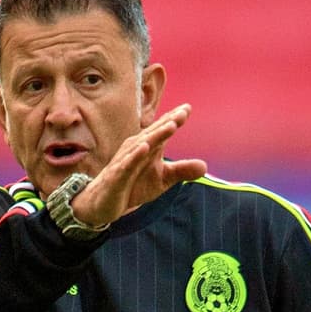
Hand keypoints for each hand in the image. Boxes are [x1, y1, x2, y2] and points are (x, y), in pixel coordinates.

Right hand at [70, 104, 207, 225]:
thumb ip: (182, 171)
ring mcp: (125, 161)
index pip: (161, 130)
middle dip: (168, 122)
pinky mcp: (117, 175)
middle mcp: (135, 149)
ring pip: (142, 145)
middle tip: (183, 111)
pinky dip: (136, 155)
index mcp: (147, 147)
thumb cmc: (133, 185)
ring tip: (171, 125)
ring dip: (156, 135)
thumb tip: (205, 166)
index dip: (174, 119)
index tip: (188, 108)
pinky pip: (127, 164)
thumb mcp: (162, 179)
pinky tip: (145, 147)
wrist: (105, 203)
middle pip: (154, 133)